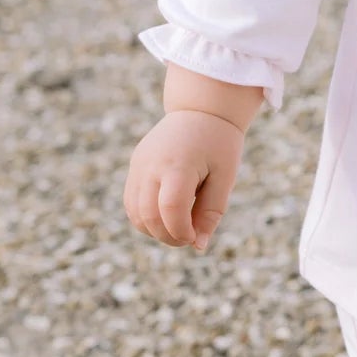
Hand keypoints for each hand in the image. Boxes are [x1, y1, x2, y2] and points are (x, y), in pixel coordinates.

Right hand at [123, 109, 245, 252]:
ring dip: (154, 230)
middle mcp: (152, 165)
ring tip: (178, 228)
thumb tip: (198, 247)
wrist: (202, 109)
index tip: (194, 238)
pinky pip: (131, 201)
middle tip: (188, 239)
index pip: (170, 210)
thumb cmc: (219, 144)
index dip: (180, 232)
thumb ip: (211, 212)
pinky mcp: (135, 165)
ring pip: (134, 213)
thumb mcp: (225, 178)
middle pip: (148, 215)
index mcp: (178, 165)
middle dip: (168, 236)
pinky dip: (145, 217)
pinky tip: (166, 217)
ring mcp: (139, 164)